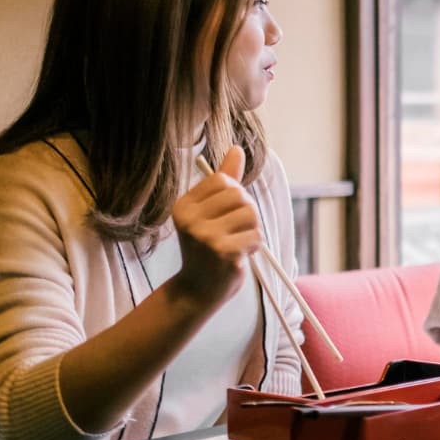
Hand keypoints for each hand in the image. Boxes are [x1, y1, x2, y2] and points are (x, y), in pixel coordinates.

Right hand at [170, 146, 260, 307]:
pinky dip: (254, 247)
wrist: (197, 291)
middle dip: (246, 212)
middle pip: (240, 195)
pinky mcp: (223, 252)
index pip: (223, 180)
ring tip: (236, 243)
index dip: (234, 195)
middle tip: (235, 231)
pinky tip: (239, 256)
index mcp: (184, 205)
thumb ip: (224, 180)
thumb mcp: (209, 212)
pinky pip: (256, 236)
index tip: (225, 215)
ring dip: (252, 230)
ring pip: (250, 214)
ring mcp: (205, 236)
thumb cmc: (207, 248)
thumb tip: (237, 148)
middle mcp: (189, 219)